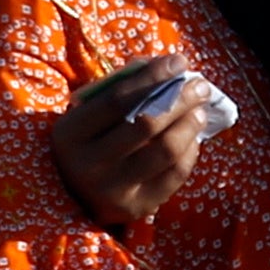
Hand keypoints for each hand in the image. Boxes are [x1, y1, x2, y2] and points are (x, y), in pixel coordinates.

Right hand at [48, 63, 210, 234]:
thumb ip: (123, 87)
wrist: (75, 196)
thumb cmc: (90, 142)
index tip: (179, 62)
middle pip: (145, 123)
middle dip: (180, 99)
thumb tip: (170, 66)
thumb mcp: (91, 113)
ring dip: (189, 124)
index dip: (153, 77)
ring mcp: (112, 190)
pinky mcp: (136, 208)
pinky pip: (174, 174)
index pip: (117, 99)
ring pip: (165, 150)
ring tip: (200, 110)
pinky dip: (190, 151)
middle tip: (200, 86)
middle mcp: (87, 164)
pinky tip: (193, 137)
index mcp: (70, 133)